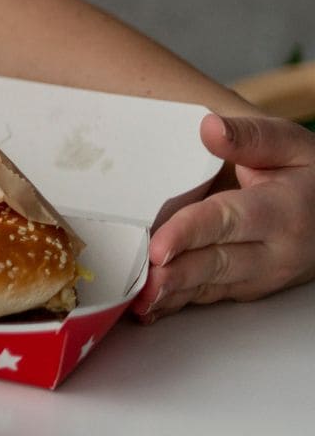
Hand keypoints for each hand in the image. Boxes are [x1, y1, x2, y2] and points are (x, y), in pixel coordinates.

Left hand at [135, 113, 314, 321]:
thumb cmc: (307, 174)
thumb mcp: (289, 145)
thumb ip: (248, 136)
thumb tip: (209, 127)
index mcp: (281, 211)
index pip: (228, 221)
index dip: (189, 233)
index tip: (158, 245)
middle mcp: (273, 252)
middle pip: (215, 264)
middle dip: (175, 275)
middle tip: (139, 281)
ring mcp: (261, 275)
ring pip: (210, 287)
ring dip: (172, 296)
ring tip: (137, 301)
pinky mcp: (247, 287)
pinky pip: (208, 297)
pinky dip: (177, 303)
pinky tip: (149, 308)